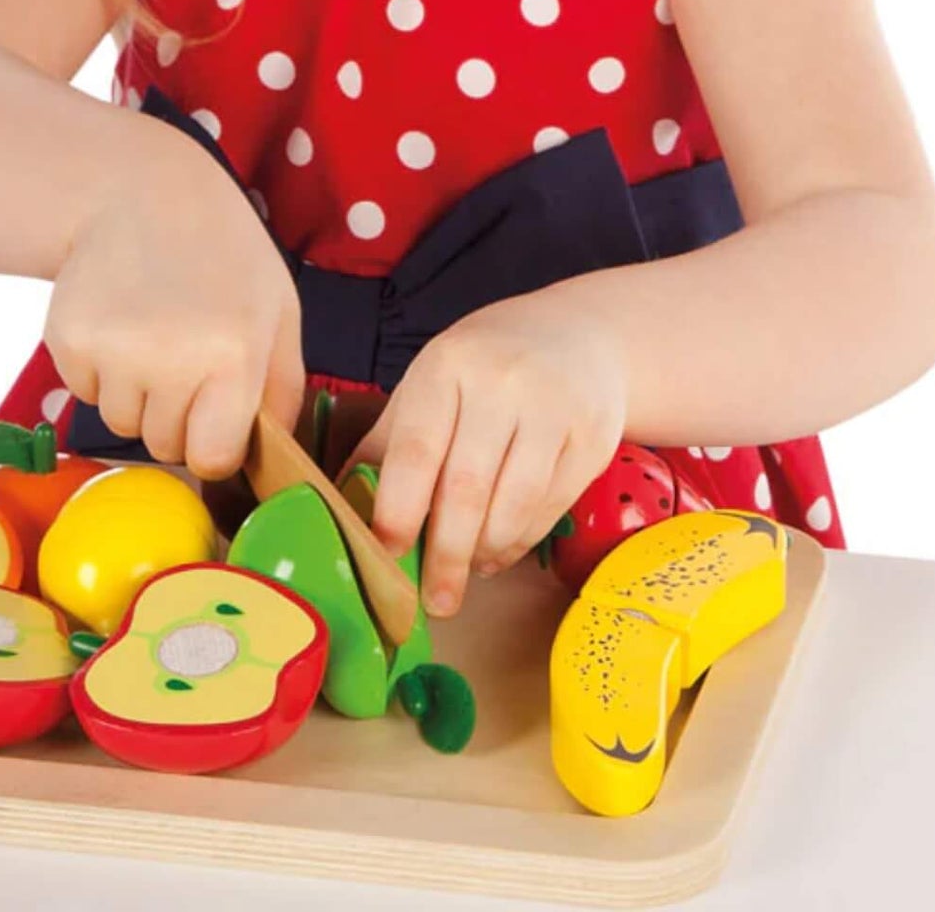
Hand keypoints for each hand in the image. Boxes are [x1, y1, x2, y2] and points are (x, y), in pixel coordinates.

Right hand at [45, 136, 303, 481]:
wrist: (140, 191)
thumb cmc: (222, 253)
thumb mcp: (277, 309)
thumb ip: (284, 388)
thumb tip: (275, 457)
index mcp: (234, 355)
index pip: (212, 459)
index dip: (213, 442)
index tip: (214, 414)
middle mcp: (171, 360)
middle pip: (164, 447)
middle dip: (175, 415)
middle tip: (183, 352)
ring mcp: (112, 351)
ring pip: (120, 423)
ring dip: (136, 393)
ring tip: (152, 329)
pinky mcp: (66, 341)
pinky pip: (84, 393)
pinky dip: (100, 370)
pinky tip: (120, 318)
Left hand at [338, 293, 627, 618]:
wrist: (578, 334)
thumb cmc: (486, 365)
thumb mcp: (431, 382)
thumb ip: (390, 440)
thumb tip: (341, 503)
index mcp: (446, 365)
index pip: (416, 450)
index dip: (398, 510)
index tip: (386, 556)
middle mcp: (501, 381)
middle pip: (466, 487)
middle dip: (446, 554)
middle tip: (435, 600)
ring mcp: (554, 408)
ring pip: (513, 505)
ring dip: (486, 551)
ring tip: (469, 570)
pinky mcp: (593, 437)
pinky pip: (551, 506)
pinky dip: (522, 540)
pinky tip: (502, 549)